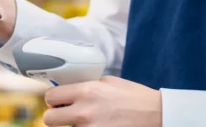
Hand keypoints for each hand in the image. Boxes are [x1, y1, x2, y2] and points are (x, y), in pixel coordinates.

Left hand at [43, 77, 161, 126]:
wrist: (156, 115)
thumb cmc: (135, 97)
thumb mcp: (109, 82)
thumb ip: (87, 86)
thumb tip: (70, 91)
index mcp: (86, 92)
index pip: (51, 97)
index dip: (54, 100)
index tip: (59, 102)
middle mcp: (84, 112)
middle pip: (50, 119)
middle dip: (56, 117)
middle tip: (66, 115)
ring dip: (75, 126)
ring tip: (91, 121)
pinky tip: (98, 126)